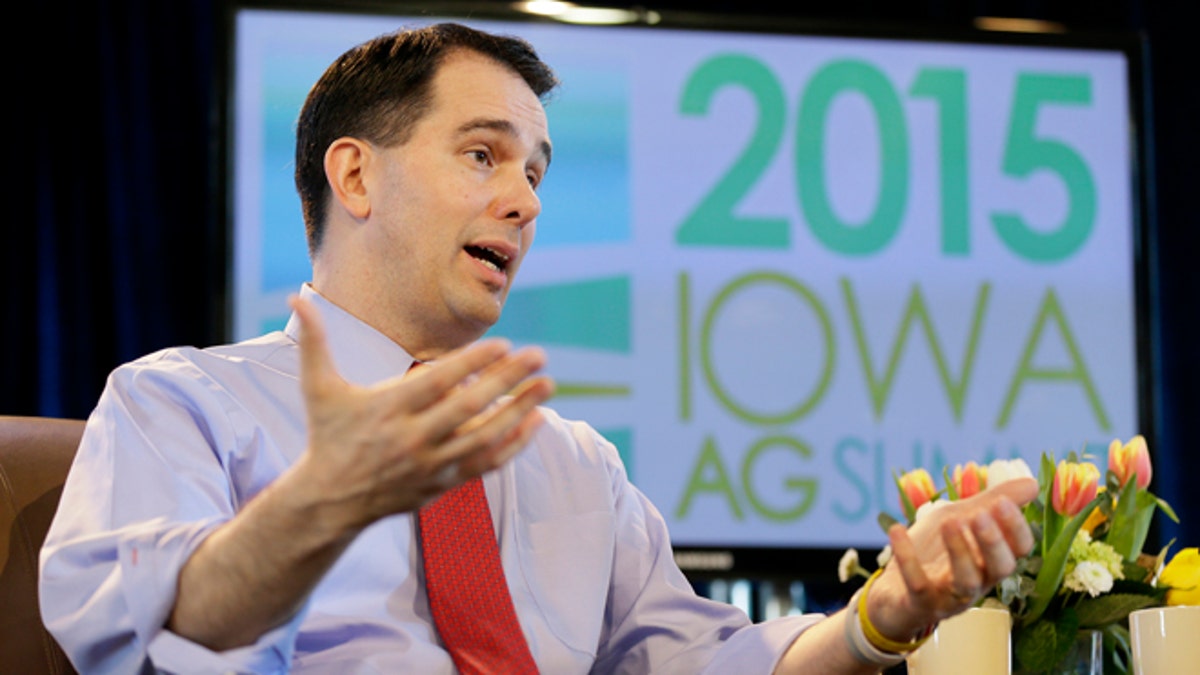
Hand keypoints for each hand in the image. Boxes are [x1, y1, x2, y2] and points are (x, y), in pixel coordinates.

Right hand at [288, 294, 555, 529]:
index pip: (438, 382)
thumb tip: (295, 295)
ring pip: (485, 437)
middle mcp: (412, 438)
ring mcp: (431, 464)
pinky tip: (537, 420)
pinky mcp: (442, 484)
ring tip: (548, 384)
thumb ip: (314, 341)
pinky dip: (514, 443)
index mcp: (386, 409)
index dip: (472, 363)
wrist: (330, 500)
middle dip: (507, 380)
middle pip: (469, 408)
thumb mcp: (317, 388)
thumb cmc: (328, 435)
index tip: (503, 343)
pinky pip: (486, 463)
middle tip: (539, 355)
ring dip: (520, 410)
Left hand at [865, 478, 1037, 639]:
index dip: (1015, 528)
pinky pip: (917, 585)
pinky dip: (907, 557)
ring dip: (960, 551)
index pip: (1018, 550)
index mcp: (990, 561)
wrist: (893, 592)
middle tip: (981, 514)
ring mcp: (949, 596)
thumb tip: (1034, 483)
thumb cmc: (933, 552)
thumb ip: (991, 503)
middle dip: (993, 541)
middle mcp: (977, 582)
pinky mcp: (919, 603)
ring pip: (966, 582)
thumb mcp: (960, 519)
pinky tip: (897, 529)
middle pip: (1000, 569)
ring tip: (950, 520)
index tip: (1001, 502)